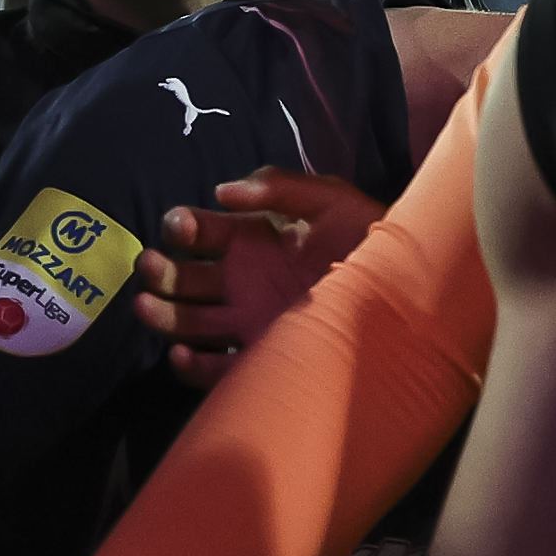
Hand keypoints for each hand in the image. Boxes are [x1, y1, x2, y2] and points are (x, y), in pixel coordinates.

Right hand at [133, 170, 381, 382]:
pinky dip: (191, 365)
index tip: (178, 227)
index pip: (205, 233)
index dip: (185, 227)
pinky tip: (181, 353)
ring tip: (145, 307)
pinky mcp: (260, 359)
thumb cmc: (371, 241)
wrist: (410, 297)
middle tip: (150, 267)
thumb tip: (222, 191)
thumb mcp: (332, 200)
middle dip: (162, 272)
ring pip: (190, 322)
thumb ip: (280, 187)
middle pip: (187, 279)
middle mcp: (244, 283)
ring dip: (163, 315)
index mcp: (254, 242)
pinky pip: (216, 369)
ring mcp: (249, 323)